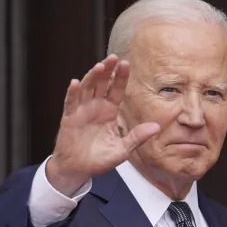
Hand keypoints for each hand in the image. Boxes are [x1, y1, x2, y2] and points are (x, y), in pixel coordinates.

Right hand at [45, 55, 160, 195]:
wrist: (79, 169)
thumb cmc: (100, 158)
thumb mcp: (123, 149)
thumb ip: (137, 137)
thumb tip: (156, 127)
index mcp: (109, 111)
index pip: (116, 90)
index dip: (120, 77)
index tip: (126, 63)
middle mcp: (95, 107)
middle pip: (101, 84)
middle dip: (108, 71)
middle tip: (114, 57)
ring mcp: (81, 111)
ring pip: (86, 89)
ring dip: (92, 77)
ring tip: (100, 66)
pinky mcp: (69, 118)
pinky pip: (70, 103)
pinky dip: (72, 93)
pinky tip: (75, 83)